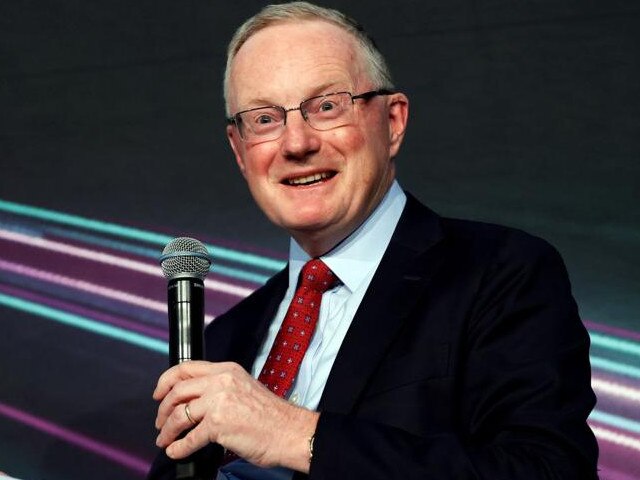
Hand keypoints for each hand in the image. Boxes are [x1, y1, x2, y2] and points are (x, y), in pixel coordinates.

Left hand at [153, 360, 318, 471]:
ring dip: (167, 430)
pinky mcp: (218, 425)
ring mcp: (219, 402)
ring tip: (165, 439)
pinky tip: (177, 451)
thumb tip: (195, 400)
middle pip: (177, 391)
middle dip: (163, 410)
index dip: (166, 381)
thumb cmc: (272, 415)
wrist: (289, 431)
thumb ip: (220, 387)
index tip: (159, 392)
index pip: (186, 368)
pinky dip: (179, 447)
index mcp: (227, 369)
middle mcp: (221, 381)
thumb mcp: (244, 387)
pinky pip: (189, 438)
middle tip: (160, 421)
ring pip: (179, 415)